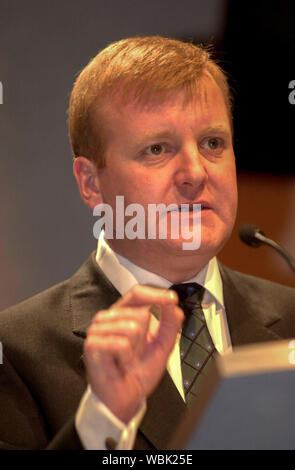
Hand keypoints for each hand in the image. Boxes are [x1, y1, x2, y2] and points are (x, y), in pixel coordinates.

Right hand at [84, 284, 182, 422]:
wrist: (125, 398)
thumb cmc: (139, 371)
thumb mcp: (162, 345)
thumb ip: (170, 324)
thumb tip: (173, 305)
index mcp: (122, 313)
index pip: (137, 293)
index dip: (155, 294)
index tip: (172, 299)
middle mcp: (108, 318)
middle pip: (139, 312)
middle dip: (145, 338)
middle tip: (135, 353)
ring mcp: (97, 330)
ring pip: (132, 327)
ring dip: (135, 350)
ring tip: (127, 359)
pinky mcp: (92, 344)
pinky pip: (121, 343)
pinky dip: (126, 358)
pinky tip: (120, 364)